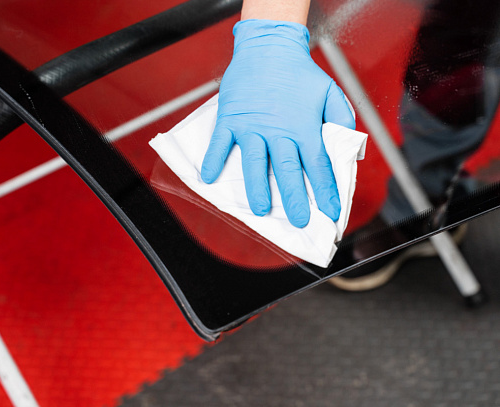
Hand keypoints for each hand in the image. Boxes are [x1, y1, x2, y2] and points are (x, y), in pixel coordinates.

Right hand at [201, 19, 354, 226]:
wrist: (268, 48)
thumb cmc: (300, 73)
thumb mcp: (330, 93)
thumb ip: (341, 120)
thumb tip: (346, 149)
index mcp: (304, 127)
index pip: (318, 166)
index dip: (325, 191)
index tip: (330, 212)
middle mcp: (278, 131)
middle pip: (287, 171)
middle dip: (295, 200)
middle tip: (299, 221)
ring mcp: (251, 126)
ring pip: (255, 164)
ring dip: (257, 188)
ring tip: (260, 210)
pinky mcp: (231, 119)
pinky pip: (220, 143)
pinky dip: (213, 160)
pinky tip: (209, 178)